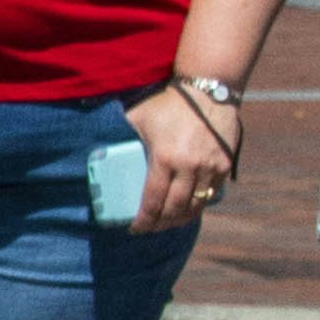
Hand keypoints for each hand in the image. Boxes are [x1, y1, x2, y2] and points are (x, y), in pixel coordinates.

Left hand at [134, 74, 245, 227]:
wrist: (208, 92)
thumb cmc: (168, 104)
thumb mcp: (138, 117)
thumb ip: (121, 134)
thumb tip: (95, 145)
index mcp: (165, 158)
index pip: (153, 201)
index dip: (144, 220)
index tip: (134, 228)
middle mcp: (190, 167)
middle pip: (174, 209)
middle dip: (160, 224)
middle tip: (149, 228)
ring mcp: (210, 167)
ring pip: (195, 205)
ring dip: (180, 219)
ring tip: (167, 223)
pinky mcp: (225, 165)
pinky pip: (211, 193)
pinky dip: (198, 205)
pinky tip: (187, 209)